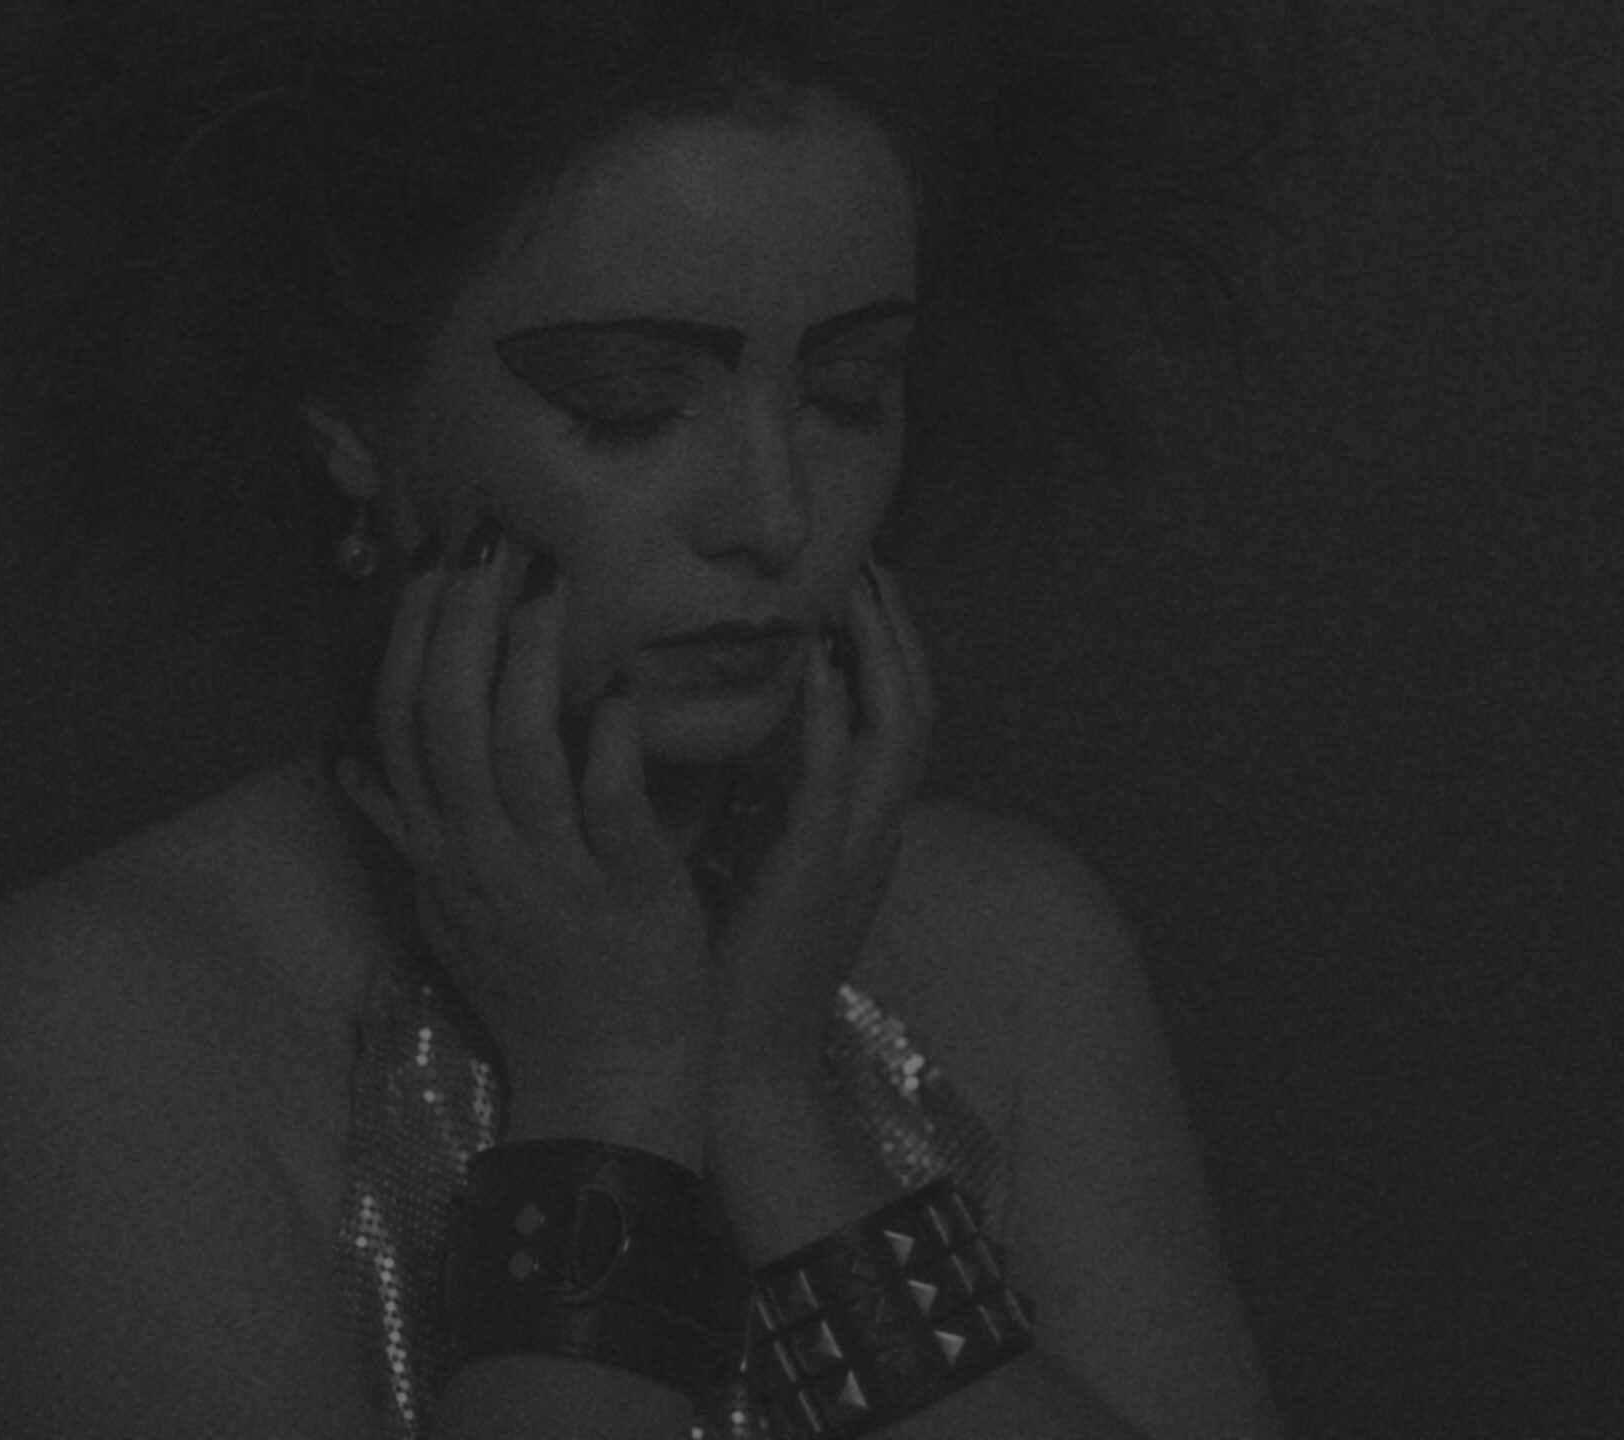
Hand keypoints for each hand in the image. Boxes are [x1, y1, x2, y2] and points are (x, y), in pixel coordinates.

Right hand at [334, 516, 714, 1099]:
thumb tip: (342, 760)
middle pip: (446, 724)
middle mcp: (481, 857)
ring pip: (516, 753)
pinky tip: (619, 694)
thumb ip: (404, 826)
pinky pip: (609, 808)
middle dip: (459, 625)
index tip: (432, 567)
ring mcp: (550, 877)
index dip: (410, 641)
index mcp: (441, 850)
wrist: (607, 1087)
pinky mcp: (628, 895)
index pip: (400, 727)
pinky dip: (607, 745)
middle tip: (489, 545)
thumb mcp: (448, 906)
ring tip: (547, 588)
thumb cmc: (539, 981)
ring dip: (525, 662)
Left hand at [705, 558, 933, 1096]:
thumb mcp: (743, 856)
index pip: (891, 714)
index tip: (857, 575)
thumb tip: (709, 714)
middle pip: (914, 706)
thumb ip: (745, 790)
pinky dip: (839, 722)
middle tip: (868, 555)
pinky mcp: (818, 877)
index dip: (884, 644)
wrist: (734, 1069)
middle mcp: (873, 831)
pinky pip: (841, 787)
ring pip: (899, 732)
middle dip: (896, 628)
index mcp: (857, 827)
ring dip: (882, 654)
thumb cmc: (724, 962)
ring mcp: (855, 853)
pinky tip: (824, 670)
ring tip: (858, 585)